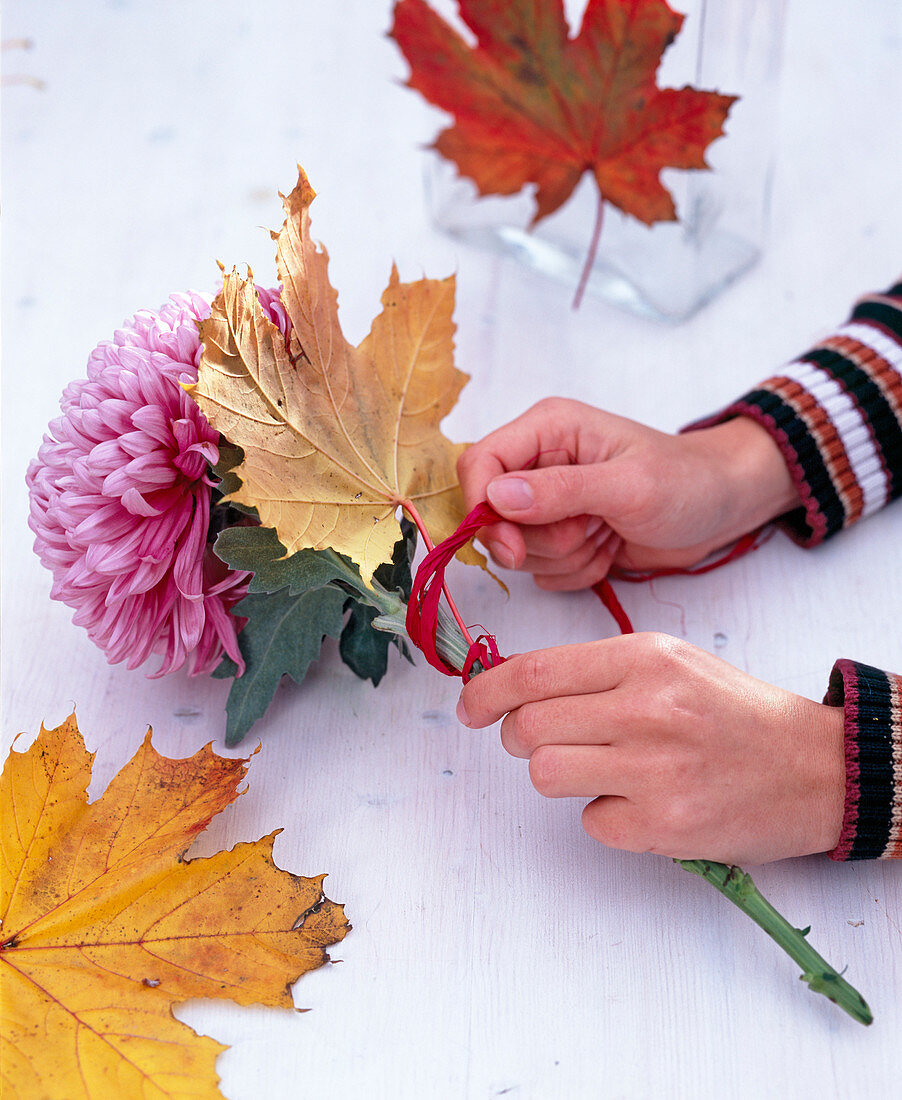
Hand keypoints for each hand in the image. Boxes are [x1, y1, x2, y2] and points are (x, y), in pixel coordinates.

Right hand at [457, 398, 800, 588]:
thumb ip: (562, 490)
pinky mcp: (559, 536)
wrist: (720, 508)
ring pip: (518, 550)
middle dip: (543, 541)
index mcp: (547, 429)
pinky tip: (609, 549)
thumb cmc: (687, 482)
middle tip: (593, 528)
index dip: (482, 509)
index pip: (478, 465)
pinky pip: (542, 571)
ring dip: (566, 557)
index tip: (512, 546)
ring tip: (608, 534)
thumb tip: (498, 496)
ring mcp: (547, 503)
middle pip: (494, 518)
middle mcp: (538, 463)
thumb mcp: (629, 486)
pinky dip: (577, 572)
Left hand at [457, 633, 845, 863]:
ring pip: (546, 773)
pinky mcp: (665, 825)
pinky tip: (641, 803)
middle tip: (543, 742)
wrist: (814, 767)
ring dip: (557, 775)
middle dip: (518, 738)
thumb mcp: (669, 663)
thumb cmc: (732, 711)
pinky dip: (605, 816)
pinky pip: (592, 822)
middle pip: (528, 727)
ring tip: (598, 771)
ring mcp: (656, 769)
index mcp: (644, 657)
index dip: (485, 691)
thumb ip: (595, 671)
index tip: (469, 708)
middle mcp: (647, 708)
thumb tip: (513, 689)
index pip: (532, 672)